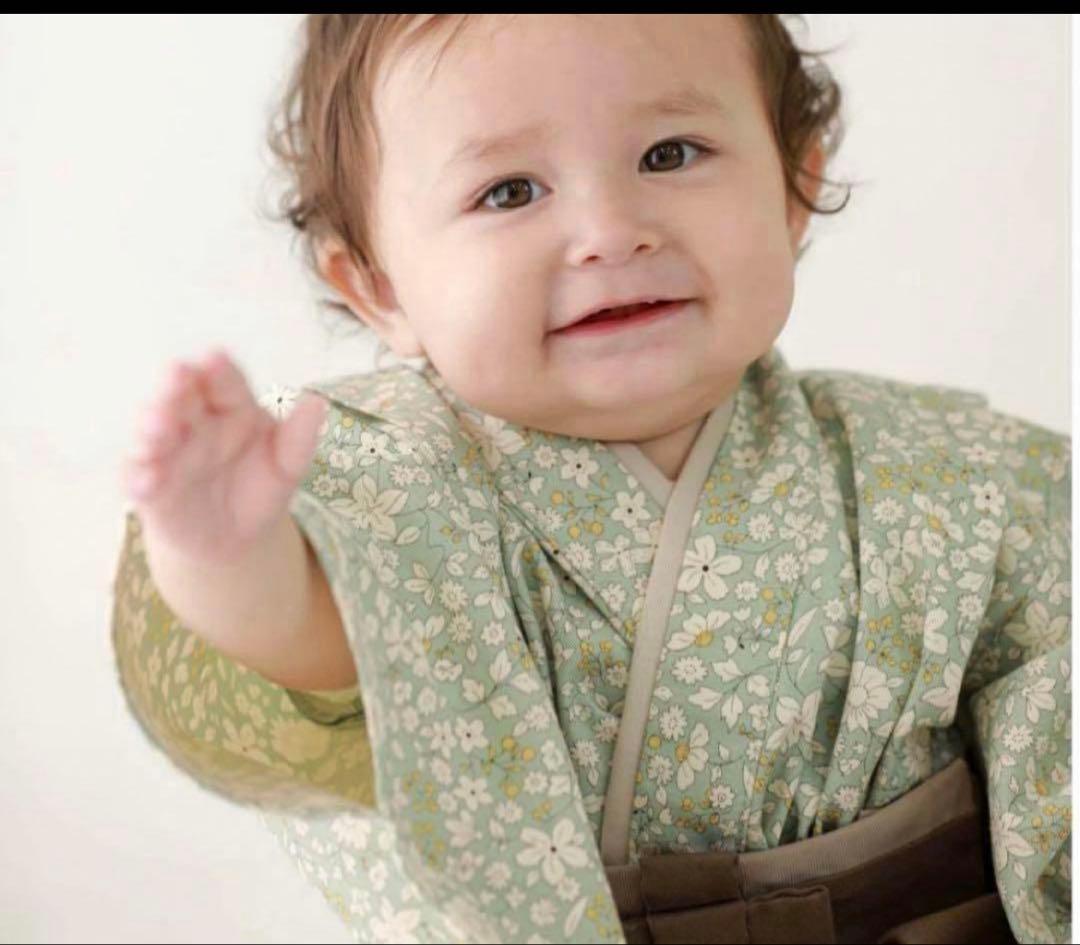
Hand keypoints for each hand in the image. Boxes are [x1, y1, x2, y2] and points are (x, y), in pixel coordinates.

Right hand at [120, 348, 327, 565]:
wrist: (238, 535)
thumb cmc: (261, 485)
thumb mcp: (288, 465)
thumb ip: (300, 437)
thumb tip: (318, 402)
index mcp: (230, 406)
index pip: (224, 381)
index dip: (219, 370)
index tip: (216, 358)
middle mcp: (194, 422)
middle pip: (180, 396)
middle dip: (174, 385)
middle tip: (176, 374)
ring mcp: (167, 452)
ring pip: (152, 432)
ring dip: (151, 426)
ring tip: (158, 425)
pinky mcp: (149, 486)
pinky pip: (137, 477)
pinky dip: (139, 476)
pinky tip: (147, 479)